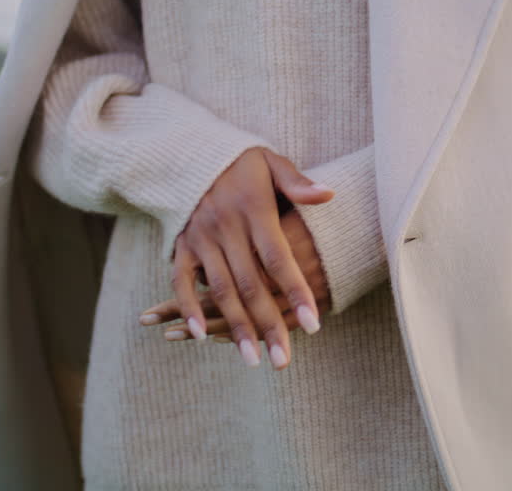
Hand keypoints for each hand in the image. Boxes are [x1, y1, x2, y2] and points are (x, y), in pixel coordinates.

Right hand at [164, 147, 332, 370]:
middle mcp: (226, 227)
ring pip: (220, 289)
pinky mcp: (181, 245)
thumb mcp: (271, 163)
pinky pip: (182, 281)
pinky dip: (189, 308)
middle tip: (284, 359)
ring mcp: (201, 238)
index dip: (296, 290)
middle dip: (268, 324)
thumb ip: (298, 183)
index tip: (314, 324)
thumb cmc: (240, 161)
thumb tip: (330, 194)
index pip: (278, 257)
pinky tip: (202, 336)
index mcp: (253, 209)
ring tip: (252, 360)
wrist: (189, 151)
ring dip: (235, 326)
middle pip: (251, 284)